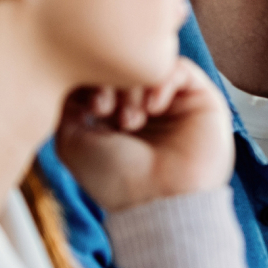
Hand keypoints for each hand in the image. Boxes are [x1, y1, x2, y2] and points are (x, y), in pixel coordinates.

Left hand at [53, 58, 234, 211]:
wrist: (160, 201)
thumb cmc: (116, 180)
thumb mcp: (71, 142)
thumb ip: (66, 104)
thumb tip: (75, 79)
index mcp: (115, 119)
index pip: (102, 76)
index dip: (92, 80)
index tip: (92, 106)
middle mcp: (145, 109)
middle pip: (125, 67)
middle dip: (112, 82)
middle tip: (108, 110)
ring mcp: (174, 103)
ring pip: (150, 66)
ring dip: (135, 86)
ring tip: (134, 119)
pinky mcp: (201, 99)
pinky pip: (180, 68)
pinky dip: (162, 81)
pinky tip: (154, 108)